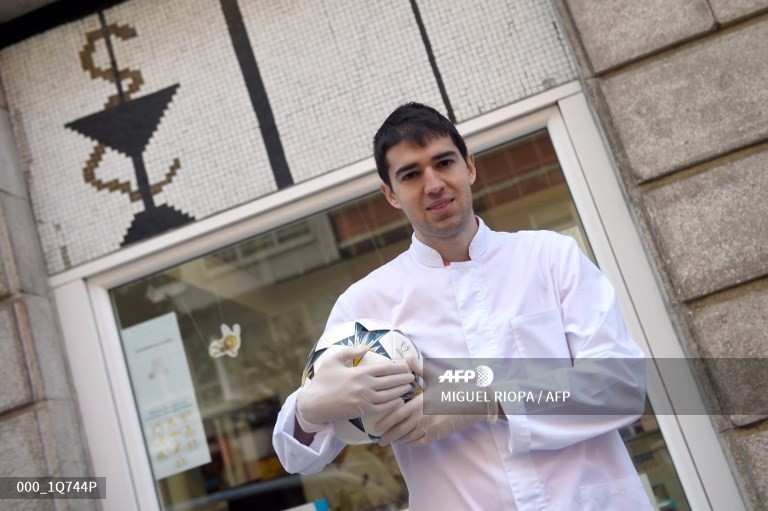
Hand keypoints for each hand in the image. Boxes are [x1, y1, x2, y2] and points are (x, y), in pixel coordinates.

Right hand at [296, 346, 414, 432]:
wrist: (313, 404)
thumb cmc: (322, 380)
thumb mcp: (333, 360)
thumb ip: (350, 352)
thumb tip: (365, 348)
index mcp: (359, 372)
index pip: (385, 368)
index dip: (399, 367)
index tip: (407, 365)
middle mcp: (364, 386)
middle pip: (391, 381)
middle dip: (404, 378)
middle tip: (413, 376)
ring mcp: (364, 399)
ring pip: (389, 395)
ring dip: (401, 390)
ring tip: (409, 387)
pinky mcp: (362, 411)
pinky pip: (382, 408)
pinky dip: (393, 404)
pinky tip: (399, 400)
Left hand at [375, 357, 491, 445]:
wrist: (474, 403)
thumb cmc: (454, 388)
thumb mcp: (437, 376)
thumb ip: (420, 368)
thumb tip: (407, 357)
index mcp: (420, 403)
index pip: (398, 415)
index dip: (386, 422)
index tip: (376, 427)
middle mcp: (423, 418)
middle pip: (400, 430)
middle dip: (388, 436)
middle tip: (379, 440)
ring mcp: (430, 428)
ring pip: (409, 438)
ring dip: (398, 440)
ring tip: (389, 440)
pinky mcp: (437, 435)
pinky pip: (420, 441)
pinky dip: (410, 443)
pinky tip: (406, 441)